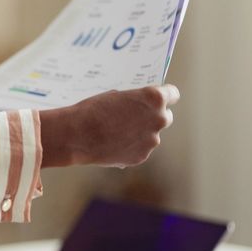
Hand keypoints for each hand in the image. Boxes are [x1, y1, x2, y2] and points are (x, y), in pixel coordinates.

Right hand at [38, 84, 179, 168]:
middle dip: (153, 116)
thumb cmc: (94, 109)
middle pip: (166, 116)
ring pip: (151, 135)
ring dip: (140, 133)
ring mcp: (152, 140)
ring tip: (116, 132)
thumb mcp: (117, 96)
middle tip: (137, 117)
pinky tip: (113, 144)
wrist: (78, 135)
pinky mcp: (142, 156)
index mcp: (154, 99)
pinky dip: (131, 147)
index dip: (165, 95)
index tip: (161, 98)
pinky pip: (140, 149)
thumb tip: (140, 108)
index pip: (173, 94)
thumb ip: (135, 101)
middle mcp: (159, 119)